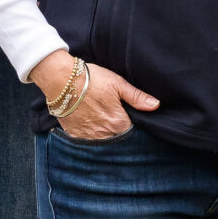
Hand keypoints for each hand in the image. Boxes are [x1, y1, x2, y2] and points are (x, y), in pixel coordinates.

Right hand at [30, 49, 160, 140]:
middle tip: (111, 112)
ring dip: (104, 131)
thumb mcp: (118, 84)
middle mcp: (104, 134)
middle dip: (117, 128)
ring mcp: (88, 136)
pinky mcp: (74, 135)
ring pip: (102, 139)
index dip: (130, 121)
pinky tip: (88, 119)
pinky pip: (86, 139)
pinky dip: (89, 132)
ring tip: (99, 115)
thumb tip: (155, 105)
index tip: (126, 113)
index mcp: (118, 122)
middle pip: (117, 136)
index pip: (131, 130)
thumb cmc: (92, 79)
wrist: (62, 80)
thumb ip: (137, 97)